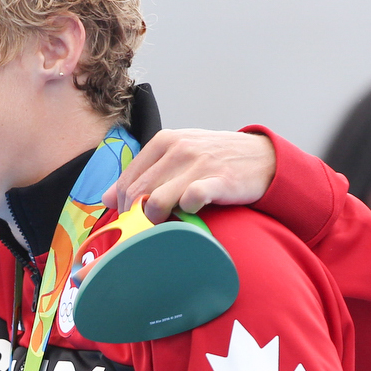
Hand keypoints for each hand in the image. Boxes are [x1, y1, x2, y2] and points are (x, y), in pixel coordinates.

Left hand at [101, 128, 276, 223]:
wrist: (263, 158)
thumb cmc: (216, 160)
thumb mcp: (177, 157)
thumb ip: (143, 173)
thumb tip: (106, 197)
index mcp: (164, 141)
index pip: (127, 179)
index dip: (124, 206)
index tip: (132, 221)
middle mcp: (178, 149)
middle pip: (138, 192)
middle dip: (136, 216)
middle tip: (147, 229)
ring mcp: (198, 164)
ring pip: (158, 199)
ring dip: (157, 218)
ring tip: (167, 224)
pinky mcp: (218, 180)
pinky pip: (191, 200)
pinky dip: (187, 211)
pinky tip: (193, 212)